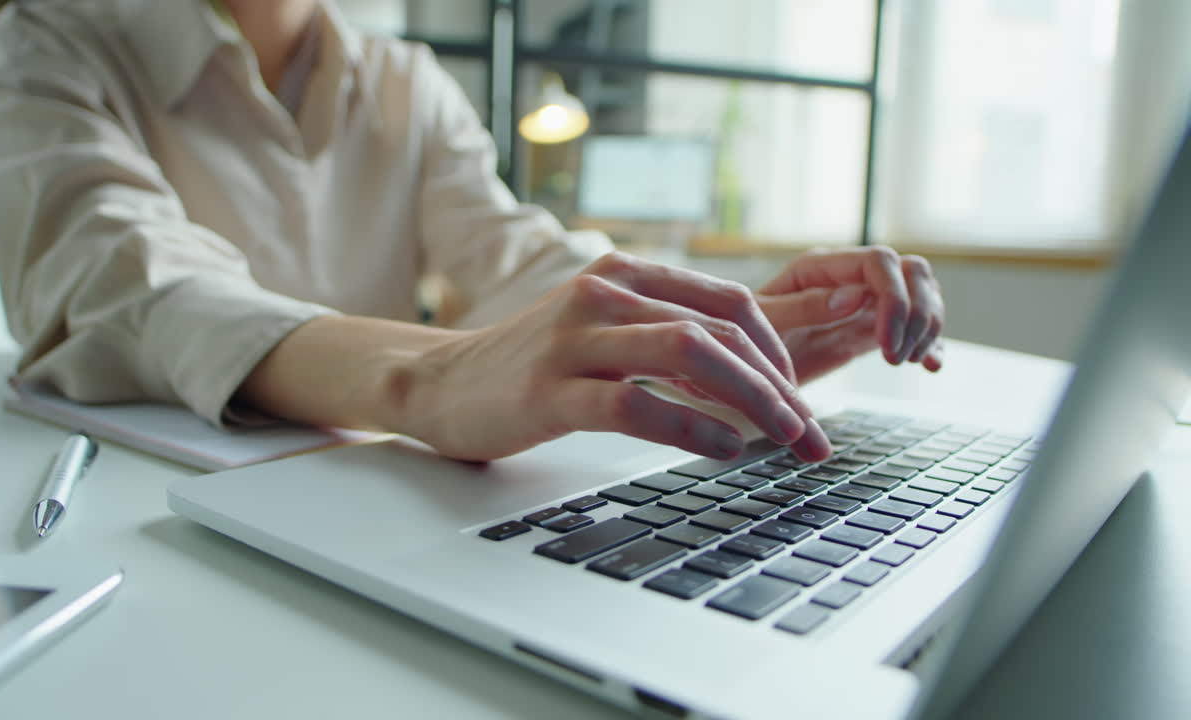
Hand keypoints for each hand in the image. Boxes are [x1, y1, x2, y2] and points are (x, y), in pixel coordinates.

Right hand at [401, 252, 831, 461]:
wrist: (441, 383)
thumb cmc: (533, 365)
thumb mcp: (603, 329)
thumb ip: (663, 333)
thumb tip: (750, 374)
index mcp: (625, 273)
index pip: (728, 301)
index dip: (780, 351)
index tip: (801, 399)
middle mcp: (603, 292)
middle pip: (720, 328)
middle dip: (780, 384)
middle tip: (810, 434)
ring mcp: (574, 338)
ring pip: (689, 353)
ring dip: (752, 401)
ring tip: (782, 441)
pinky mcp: (550, 388)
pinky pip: (638, 403)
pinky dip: (692, 427)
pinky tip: (721, 450)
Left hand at [755, 247, 943, 383]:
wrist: (740, 368)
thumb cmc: (741, 339)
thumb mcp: (762, 324)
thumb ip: (804, 308)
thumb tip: (854, 297)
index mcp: (821, 268)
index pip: (880, 262)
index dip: (895, 299)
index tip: (886, 343)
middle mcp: (848, 278)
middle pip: (911, 273)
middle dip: (917, 314)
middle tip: (899, 357)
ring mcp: (864, 302)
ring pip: (921, 294)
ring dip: (926, 327)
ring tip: (906, 361)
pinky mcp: (870, 329)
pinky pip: (913, 325)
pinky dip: (930, 342)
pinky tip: (929, 365)